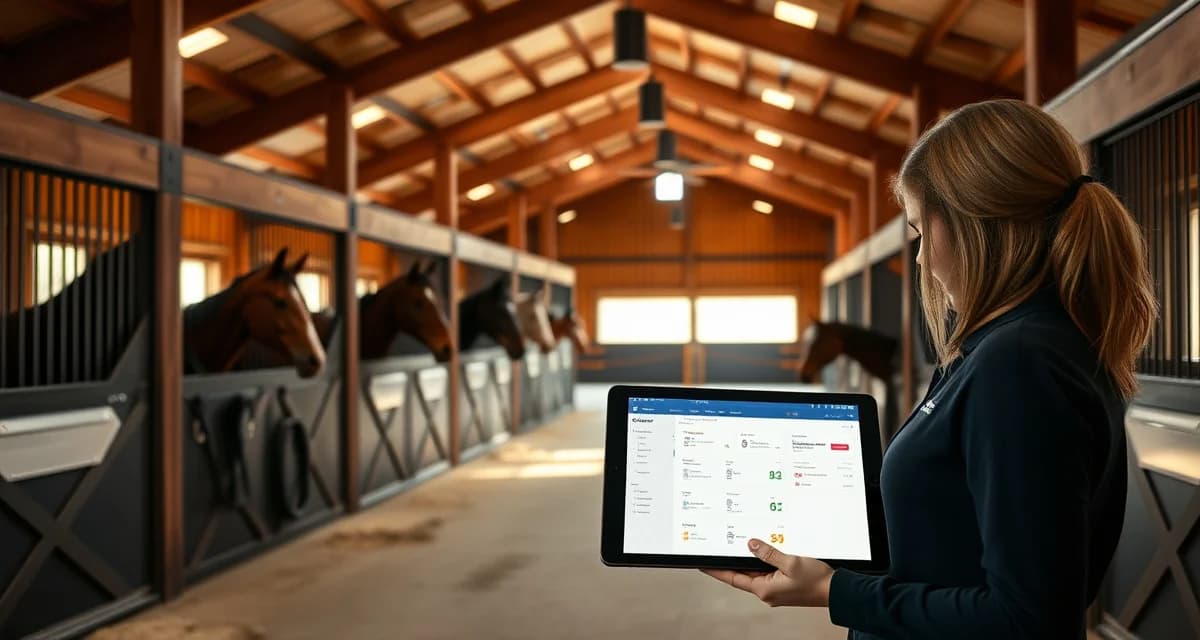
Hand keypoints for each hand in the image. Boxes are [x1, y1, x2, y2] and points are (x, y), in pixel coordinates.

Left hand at [701, 538, 834, 607]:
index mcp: (764, 589)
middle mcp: (767, 592)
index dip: (717, 570)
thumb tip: (751, 545)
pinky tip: (765, 551)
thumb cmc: (816, 581)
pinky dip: (764, 562)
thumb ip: (768, 553)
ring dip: (751, 561)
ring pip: (757, 573)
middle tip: (721, 548)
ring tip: (742, 545)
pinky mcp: (784, 587)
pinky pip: (769, 573)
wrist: (836, 591)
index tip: (703, 564)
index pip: (733, 578)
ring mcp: (776, 591)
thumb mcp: (790, 562)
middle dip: (734, 561)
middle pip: (744, 575)